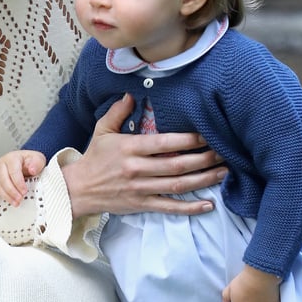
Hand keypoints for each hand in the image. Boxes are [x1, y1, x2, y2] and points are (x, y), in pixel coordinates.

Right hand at [0, 150, 46, 207]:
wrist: (27, 162)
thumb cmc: (31, 161)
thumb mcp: (38, 158)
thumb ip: (36, 163)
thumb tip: (32, 169)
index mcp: (12, 158)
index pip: (13, 171)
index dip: (18, 182)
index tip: (24, 191)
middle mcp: (2, 165)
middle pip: (4, 180)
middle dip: (12, 191)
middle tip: (20, 198)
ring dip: (6, 196)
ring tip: (15, 202)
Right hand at [62, 94, 227, 217]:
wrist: (78, 189)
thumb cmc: (93, 159)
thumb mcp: (102, 131)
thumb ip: (118, 112)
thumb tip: (132, 94)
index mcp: (130, 148)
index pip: (164, 143)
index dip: (188, 140)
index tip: (207, 135)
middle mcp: (137, 169)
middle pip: (176, 165)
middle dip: (203, 159)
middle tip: (224, 152)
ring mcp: (141, 189)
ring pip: (177, 185)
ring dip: (203, 180)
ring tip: (223, 172)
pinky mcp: (142, 205)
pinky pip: (169, 207)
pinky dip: (189, 207)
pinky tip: (208, 204)